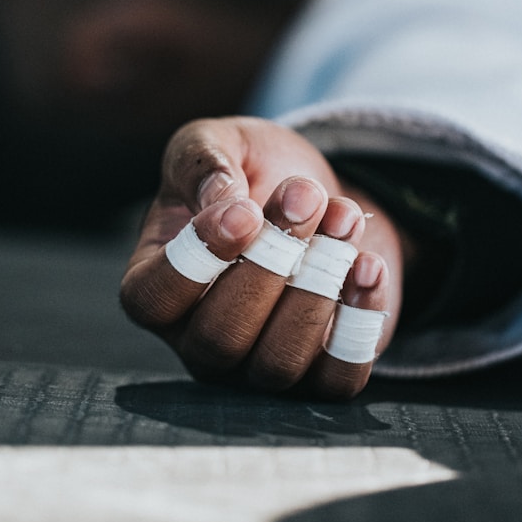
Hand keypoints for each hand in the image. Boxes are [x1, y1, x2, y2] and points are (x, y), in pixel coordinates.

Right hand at [120, 116, 403, 399]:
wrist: (316, 198)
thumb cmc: (250, 174)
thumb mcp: (217, 143)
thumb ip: (202, 161)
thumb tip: (220, 199)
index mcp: (155, 282)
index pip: (152, 299)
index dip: (197, 261)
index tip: (245, 211)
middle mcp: (197, 337)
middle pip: (219, 337)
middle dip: (271, 263)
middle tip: (305, 198)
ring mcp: (256, 366)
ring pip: (278, 361)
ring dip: (318, 286)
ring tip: (343, 219)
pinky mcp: (318, 376)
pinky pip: (337, 377)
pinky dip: (360, 321)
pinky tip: (369, 264)